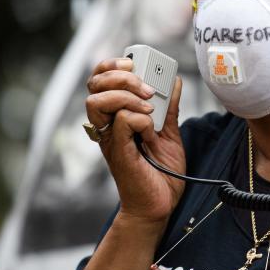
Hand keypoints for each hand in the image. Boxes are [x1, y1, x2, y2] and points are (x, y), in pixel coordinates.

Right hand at [85, 57, 185, 223]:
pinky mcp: (118, 152)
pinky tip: (151, 128)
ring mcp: (110, 139)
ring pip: (97, 100)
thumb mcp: (169, 133)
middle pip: (94, 84)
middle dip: (121, 76)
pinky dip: (139, 118)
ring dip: (127, 96)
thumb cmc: (161, 172)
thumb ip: (169, 108)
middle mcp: (107, 125)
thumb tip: (174, 82)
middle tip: (146, 89)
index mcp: (116, 116)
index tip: (134, 64)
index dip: (112, 65)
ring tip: (148, 107)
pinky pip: (120, 122)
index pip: (100, 80)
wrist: (160, 204)